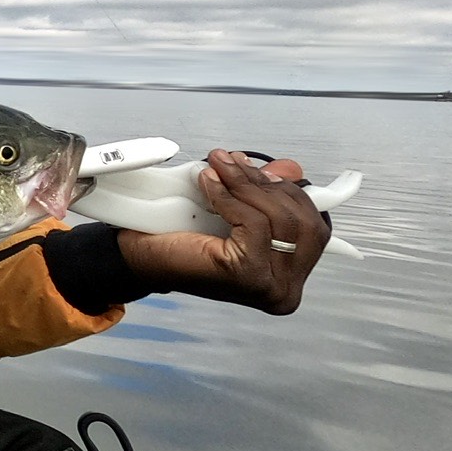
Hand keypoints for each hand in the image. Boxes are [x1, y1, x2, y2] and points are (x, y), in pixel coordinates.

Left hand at [117, 149, 328, 312]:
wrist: (139, 259)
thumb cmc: (183, 243)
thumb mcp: (233, 213)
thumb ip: (265, 194)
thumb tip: (290, 168)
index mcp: (289, 279)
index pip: (312, 227)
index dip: (290, 193)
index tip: (264, 169)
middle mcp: (286, 289)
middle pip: (299, 220)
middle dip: (263, 184)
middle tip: (230, 161)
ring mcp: (270, 286)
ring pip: (279, 218)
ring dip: (246, 184)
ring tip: (218, 167)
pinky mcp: (249, 275)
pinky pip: (254, 222)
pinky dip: (231, 197)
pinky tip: (209, 183)